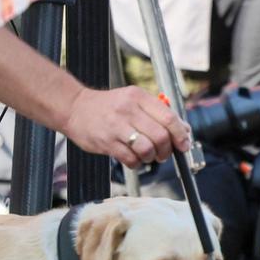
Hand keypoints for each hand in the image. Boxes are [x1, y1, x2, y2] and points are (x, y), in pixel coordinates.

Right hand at [66, 85, 190, 168]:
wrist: (75, 108)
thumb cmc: (109, 106)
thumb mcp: (133, 100)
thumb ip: (158, 113)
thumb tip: (184, 130)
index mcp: (138, 97)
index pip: (169, 117)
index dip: (180, 134)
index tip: (184, 144)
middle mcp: (128, 109)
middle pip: (160, 136)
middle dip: (167, 150)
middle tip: (163, 153)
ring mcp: (116, 126)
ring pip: (147, 149)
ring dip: (151, 157)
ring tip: (147, 155)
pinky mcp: (106, 142)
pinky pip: (130, 159)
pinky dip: (137, 163)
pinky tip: (133, 158)